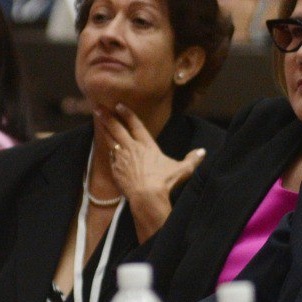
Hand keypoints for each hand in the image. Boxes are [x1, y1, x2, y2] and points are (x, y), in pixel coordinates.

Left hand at [96, 104, 205, 241]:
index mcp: (147, 145)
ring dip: (104, 130)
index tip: (118, 105)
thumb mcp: (183, 169)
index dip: (127, 114)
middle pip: (117, 129)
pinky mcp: (116, 171)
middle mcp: (132, 148)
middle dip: (107, 117)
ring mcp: (122, 159)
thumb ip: (192, 159)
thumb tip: (203, 152)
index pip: (136, 125)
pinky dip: (109, 151)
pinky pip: (111, 158)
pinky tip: (108, 149)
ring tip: (97, 121)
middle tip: (98, 107)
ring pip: (110, 140)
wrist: (147, 196)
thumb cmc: (165, 181)